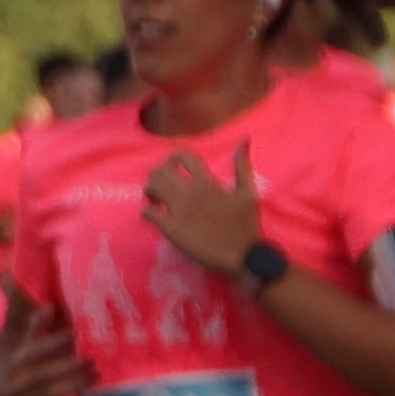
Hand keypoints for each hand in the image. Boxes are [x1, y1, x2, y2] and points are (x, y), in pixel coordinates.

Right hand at [0, 285, 87, 395]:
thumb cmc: (8, 363)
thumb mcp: (11, 341)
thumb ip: (28, 324)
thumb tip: (43, 303)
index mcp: (7, 363)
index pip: (28, 353)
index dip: (49, 344)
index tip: (71, 334)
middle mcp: (10, 385)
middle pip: (39, 377)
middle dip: (66, 368)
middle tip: (90, 360)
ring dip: (72, 387)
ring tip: (95, 377)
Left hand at [143, 141, 265, 277]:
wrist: (242, 255)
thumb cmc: (246, 224)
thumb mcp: (248, 191)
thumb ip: (242, 165)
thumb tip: (244, 139)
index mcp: (207, 182)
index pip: (182, 157)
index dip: (174, 157)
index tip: (174, 165)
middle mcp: (189, 193)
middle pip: (161, 171)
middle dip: (158, 173)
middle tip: (161, 182)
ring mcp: (178, 211)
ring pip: (151, 188)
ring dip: (150, 190)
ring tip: (156, 197)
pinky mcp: (170, 229)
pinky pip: (147, 213)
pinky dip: (146, 211)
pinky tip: (153, 214)